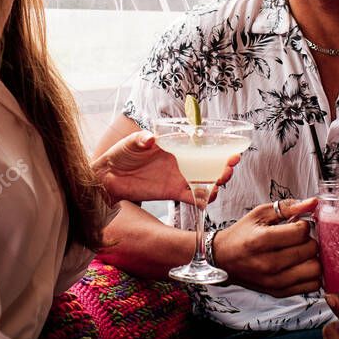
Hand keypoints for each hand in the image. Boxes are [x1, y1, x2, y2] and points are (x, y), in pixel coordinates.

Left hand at [95, 131, 236, 204]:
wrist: (108, 177)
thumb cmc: (120, 154)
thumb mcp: (130, 143)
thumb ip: (141, 140)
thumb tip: (150, 138)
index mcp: (174, 146)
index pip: (200, 145)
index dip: (216, 147)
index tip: (229, 149)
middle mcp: (180, 162)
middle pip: (208, 164)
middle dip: (223, 166)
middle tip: (230, 167)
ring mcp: (178, 177)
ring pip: (204, 181)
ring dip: (216, 182)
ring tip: (220, 183)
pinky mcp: (172, 192)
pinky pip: (192, 197)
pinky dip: (202, 199)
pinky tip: (209, 199)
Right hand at [212, 198, 319, 296]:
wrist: (223, 259)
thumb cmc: (242, 234)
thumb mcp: (260, 214)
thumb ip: (287, 207)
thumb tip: (313, 203)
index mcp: (262, 240)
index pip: (301, 232)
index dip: (303, 224)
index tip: (295, 224)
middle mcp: (269, 263)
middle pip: (310, 250)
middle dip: (309, 240)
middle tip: (299, 238)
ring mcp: (275, 281)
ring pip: (315, 270)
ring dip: (313, 258)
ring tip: (302, 252)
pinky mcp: (279, 292)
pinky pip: (311, 285)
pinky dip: (311, 274)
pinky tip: (301, 265)